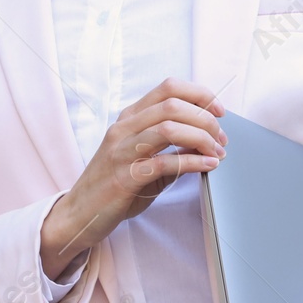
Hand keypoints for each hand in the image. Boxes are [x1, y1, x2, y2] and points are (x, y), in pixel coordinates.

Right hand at [39, 77, 226, 279]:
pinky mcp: (125, 176)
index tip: (220, 111)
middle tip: (222, 139)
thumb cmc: (114, 185)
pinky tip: (207, 166)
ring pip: (169, 127)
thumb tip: (207, 138)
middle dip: (206, 119)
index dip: (200, 94)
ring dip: (201, 138)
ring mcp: (121, 150)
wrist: (80, 214)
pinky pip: (165, 162)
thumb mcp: (142, 157)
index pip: (168, 88)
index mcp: (129, 118)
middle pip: (172, 104)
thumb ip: (170, 145)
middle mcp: (124, 128)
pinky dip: (193, 161)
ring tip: (217, 153)